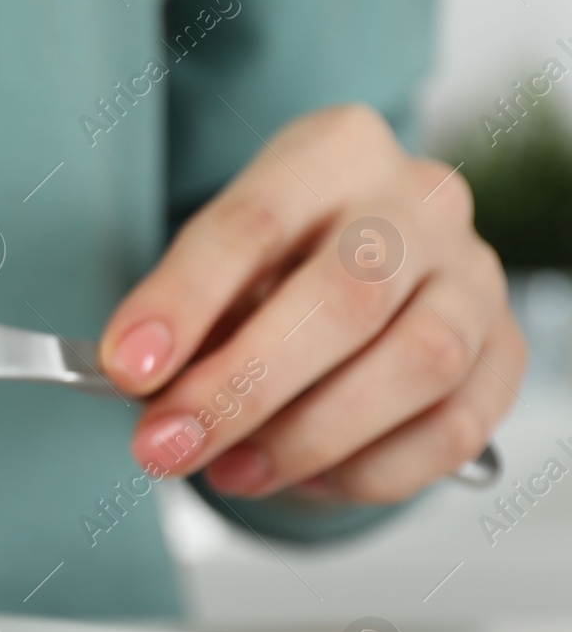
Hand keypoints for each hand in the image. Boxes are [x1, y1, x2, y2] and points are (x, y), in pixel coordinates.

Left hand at [99, 104, 524, 502]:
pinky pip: (450, 429)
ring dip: (308, 438)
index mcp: (333, 152)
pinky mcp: (504, 354)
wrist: (365, 279)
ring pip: (415, 365)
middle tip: (165, 445)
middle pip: (342, 298)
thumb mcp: (216, 269)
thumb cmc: (272, 270)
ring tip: (230, 472)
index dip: (184, 301)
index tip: (127, 369)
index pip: (252, 223)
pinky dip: (368, 472)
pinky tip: (304, 479)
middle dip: (240, 389)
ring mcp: (474, 276)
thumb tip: (149, 390)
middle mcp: (419, 202)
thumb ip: (186, 320)